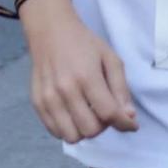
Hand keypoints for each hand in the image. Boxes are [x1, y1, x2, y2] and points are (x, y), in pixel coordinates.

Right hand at [20, 0, 137, 143]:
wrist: (50, 31)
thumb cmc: (84, 43)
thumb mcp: (110, 58)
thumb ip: (121, 89)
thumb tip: (128, 117)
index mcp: (86, 76)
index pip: (108, 114)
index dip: (124, 123)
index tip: (131, 125)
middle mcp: (65, 90)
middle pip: (90, 130)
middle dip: (103, 126)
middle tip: (104, 111)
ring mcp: (48, 98)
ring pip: (72, 136)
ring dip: (84, 130)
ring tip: (88, 114)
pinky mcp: (37, 103)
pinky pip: (55, 132)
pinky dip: (68, 129)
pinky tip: (73, 113)